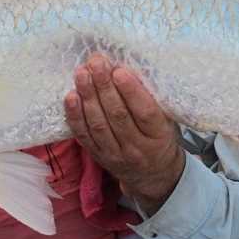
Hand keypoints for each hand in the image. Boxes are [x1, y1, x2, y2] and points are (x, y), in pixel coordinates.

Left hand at [65, 54, 184, 215]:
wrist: (154, 176)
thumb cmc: (160, 139)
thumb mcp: (167, 121)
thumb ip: (152, 99)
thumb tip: (128, 68)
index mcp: (159, 136)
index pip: (145, 112)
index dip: (131, 91)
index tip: (119, 70)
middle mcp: (137, 148)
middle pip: (118, 115)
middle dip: (104, 86)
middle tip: (96, 63)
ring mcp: (115, 154)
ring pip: (99, 124)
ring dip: (88, 96)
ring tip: (82, 74)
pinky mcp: (99, 157)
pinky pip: (84, 136)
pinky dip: (75, 116)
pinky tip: (71, 97)